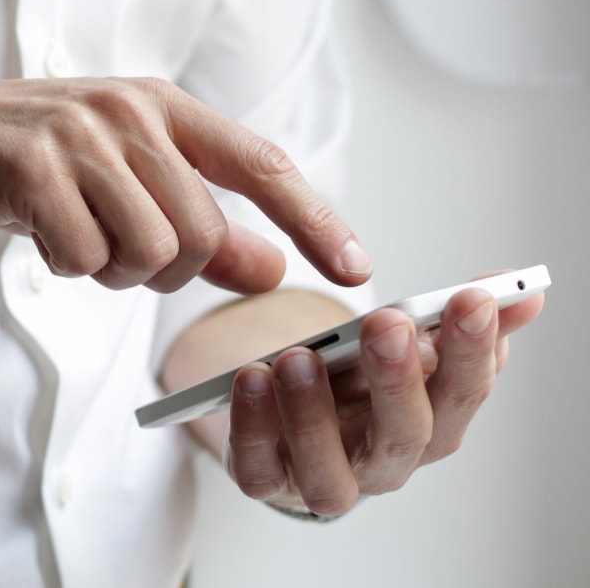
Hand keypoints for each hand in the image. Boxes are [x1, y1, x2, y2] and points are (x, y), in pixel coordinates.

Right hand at [0, 78, 371, 293]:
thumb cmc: (14, 167)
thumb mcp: (114, 187)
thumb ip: (196, 225)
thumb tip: (270, 267)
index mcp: (158, 105)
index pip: (261, 165)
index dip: (315, 220)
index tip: (354, 268)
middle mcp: (128, 110)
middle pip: (201, 233)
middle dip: (161, 269)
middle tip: (107, 250)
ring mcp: (79, 135)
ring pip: (149, 252)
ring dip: (108, 270)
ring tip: (68, 235)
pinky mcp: (31, 167)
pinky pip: (85, 258)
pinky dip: (63, 267)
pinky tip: (33, 233)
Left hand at [222, 279, 545, 515]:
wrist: (291, 416)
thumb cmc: (357, 382)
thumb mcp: (405, 344)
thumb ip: (455, 319)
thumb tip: (522, 291)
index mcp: (431, 424)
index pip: (464, 394)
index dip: (473, 350)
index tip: (471, 298)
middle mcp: (384, 463)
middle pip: (404, 436)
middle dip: (398, 378)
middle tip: (387, 323)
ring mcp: (324, 478)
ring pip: (328, 470)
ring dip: (313, 414)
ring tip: (299, 358)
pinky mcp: (266, 480)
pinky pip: (258, 469)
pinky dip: (252, 427)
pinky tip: (250, 379)